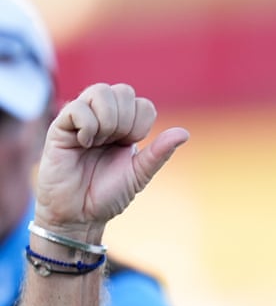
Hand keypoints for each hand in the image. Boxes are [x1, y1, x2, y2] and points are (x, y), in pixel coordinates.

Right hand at [34, 83, 187, 239]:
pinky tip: (83, 143)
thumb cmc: (107, 194)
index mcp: (124, 127)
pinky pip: (76, 108)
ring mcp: (81, 120)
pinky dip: (87, 125)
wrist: (79, 215)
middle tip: (114, 143)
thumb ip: (159, 153)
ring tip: (98, 142)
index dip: (141, 123)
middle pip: (123, 91)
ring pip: (100, 91)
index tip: (129, 145)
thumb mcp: (139, 174)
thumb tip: (185, 133)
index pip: (143, 103)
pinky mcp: (60, 128)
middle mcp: (103, 118)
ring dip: (107, 119)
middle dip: (126, 120)